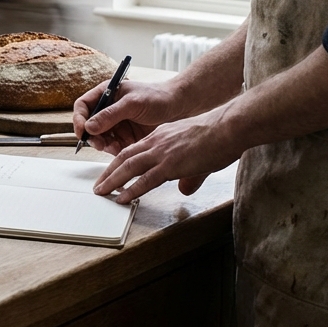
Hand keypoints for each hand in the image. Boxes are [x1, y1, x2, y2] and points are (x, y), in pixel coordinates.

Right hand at [73, 79, 178, 154]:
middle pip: (89, 125)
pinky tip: (123, 149)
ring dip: (104, 145)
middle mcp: (108, 109)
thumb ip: (110, 114)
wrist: (180, 107)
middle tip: (100, 144)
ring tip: (114, 147)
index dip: (78, 119)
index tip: (82, 131)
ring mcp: (116, 124)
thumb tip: (89, 126)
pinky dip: (114, 150)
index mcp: (106, 94)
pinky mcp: (125, 136)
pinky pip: (113, 146)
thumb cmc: (158, 97)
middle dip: (92, 136)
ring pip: (100, 138)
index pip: (83, 106)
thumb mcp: (132, 103)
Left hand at [91, 106, 245, 203]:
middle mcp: (156, 142)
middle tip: (99, 185)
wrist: (228, 127)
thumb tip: (184, 190)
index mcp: (160, 135)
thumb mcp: (195, 150)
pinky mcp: (171, 164)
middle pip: (125, 157)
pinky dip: (131, 190)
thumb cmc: (217, 136)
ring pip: (129, 168)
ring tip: (101, 192)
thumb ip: (187, 172)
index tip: (111, 173)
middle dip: (109, 172)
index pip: (133, 149)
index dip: (120, 162)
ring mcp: (162, 153)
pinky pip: (146, 180)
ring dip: (113, 181)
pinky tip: (122, 198)